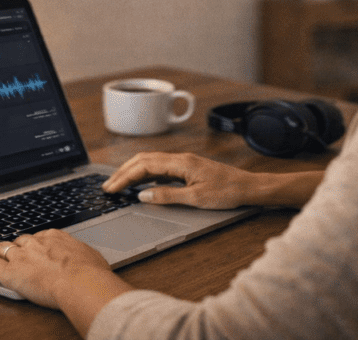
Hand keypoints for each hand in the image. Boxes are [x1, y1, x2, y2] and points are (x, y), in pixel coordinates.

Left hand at [0, 231, 132, 334]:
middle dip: (16, 244)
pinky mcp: (9, 271)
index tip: (36, 246)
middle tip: (12, 247)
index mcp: (55, 237)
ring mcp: (21, 255)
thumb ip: (83, 257)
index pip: (41, 237)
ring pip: (3, 248)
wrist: (79, 281)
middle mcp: (36, 242)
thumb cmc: (90, 272)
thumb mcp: (92, 257)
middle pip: (21, 240)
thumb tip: (88, 260)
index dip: (36, 243)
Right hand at [101, 152, 256, 208]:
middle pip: (143, 160)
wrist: (249, 187)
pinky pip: (160, 167)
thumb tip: (142, 196)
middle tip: (108, 186)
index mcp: (180, 163)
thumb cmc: (227, 192)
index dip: (124, 177)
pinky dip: (144, 174)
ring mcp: (183, 162)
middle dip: (123, 172)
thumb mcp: (196, 199)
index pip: (143, 166)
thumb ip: (167, 196)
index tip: (111, 188)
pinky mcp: (187, 168)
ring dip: (132, 172)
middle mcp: (179, 158)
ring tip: (119, 184)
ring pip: (150, 162)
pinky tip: (140, 183)